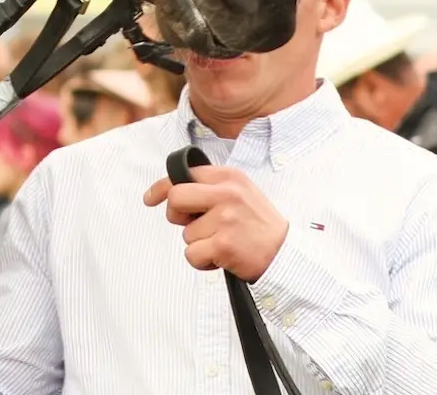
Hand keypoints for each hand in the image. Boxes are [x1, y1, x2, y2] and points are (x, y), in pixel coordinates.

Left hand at [144, 164, 288, 281]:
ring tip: (223, 243)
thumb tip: (172, 192)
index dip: (161, 188)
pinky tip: (221, 257)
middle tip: (191, 225)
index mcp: (228, 177)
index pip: (184, 175)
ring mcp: (225, 219)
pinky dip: (202, 261)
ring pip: (186, 233)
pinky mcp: (223, 245)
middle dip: (176, 215)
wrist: (285, 254)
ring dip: (199, 243)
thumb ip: (211, 188)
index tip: (150, 199)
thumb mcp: (240, 192)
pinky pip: (192, 254)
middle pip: (176, 198)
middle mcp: (226, 194)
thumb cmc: (259, 225)